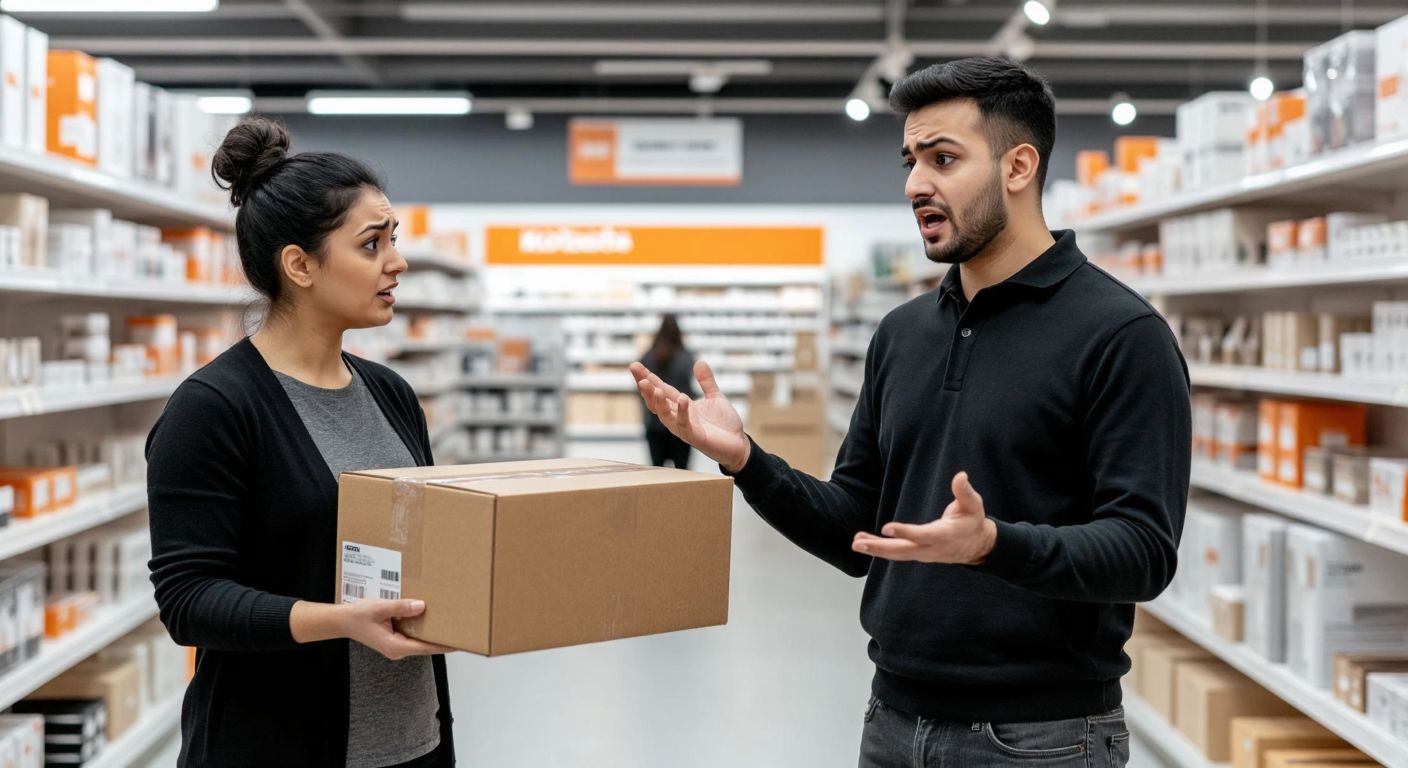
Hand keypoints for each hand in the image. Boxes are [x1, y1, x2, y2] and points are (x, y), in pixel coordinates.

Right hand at [338, 599, 455, 660]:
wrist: (342, 621)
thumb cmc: (357, 616)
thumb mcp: (379, 608)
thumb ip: (400, 607)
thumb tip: (421, 606)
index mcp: (395, 646)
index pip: (426, 647)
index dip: (444, 645)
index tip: (459, 642)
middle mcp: (397, 650)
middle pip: (426, 646)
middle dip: (442, 640)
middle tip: (460, 631)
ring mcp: (396, 647)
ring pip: (420, 642)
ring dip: (432, 635)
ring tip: (450, 625)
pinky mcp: (395, 641)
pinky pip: (413, 638)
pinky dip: (422, 631)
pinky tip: (430, 621)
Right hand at [630, 360, 750, 471]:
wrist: (739, 445)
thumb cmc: (724, 425)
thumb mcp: (715, 397)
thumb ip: (706, 381)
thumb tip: (699, 362)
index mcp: (681, 406)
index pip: (661, 390)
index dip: (648, 378)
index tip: (635, 365)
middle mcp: (678, 417)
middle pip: (656, 402)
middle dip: (646, 389)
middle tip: (638, 375)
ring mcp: (685, 428)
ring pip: (665, 415)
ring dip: (658, 402)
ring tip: (654, 388)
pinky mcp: (695, 437)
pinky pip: (684, 425)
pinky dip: (682, 412)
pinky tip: (682, 399)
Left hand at [851, 472, 997, 564]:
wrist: (977, 546)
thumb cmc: (973, 521)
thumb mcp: (974, 505)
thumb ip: (965, 492)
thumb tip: (961, 476)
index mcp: (944, 535)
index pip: (922, 535)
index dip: (905, 532)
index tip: (886, 528)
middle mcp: (931, 548)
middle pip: (902, 550)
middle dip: (880, 547)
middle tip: (859, 543)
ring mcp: (923, 553)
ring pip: (896, 554)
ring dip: (875, 549)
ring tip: (856, 543)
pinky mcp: (917, 553)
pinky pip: (896, 553)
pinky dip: (879, 549)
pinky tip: (863, 542)